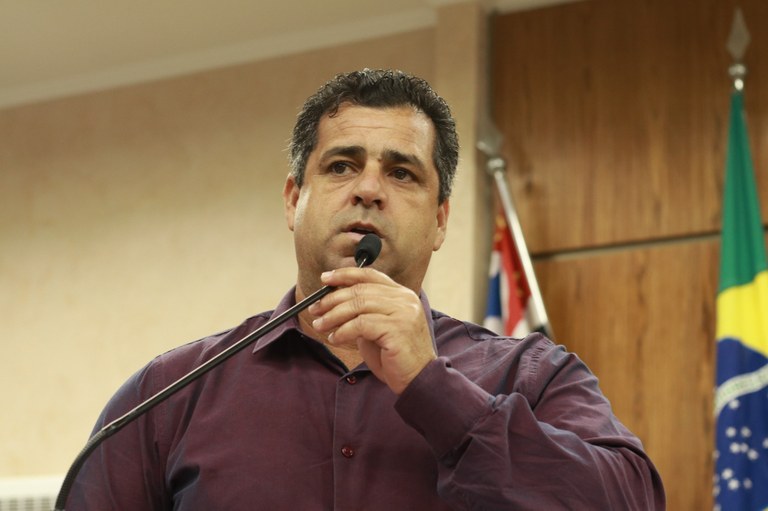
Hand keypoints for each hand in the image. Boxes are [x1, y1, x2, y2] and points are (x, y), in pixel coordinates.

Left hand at [307, 267, 436, 393]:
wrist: (418, 378)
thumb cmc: (395, 355)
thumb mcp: (377, 326)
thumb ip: (363, 311)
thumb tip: (333, 301)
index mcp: (401, 294)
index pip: (370, 275)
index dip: (345, 275)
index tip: (325, 279)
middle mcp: (404, 299)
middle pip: (360, 290)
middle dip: (332, 299)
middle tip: (315, 309)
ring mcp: (403, 313)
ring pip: (358, 305)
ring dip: (333, 316)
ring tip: (320, 326)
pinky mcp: (397, 329)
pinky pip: (361, 324)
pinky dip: (343, 331)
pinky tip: (335, 338)